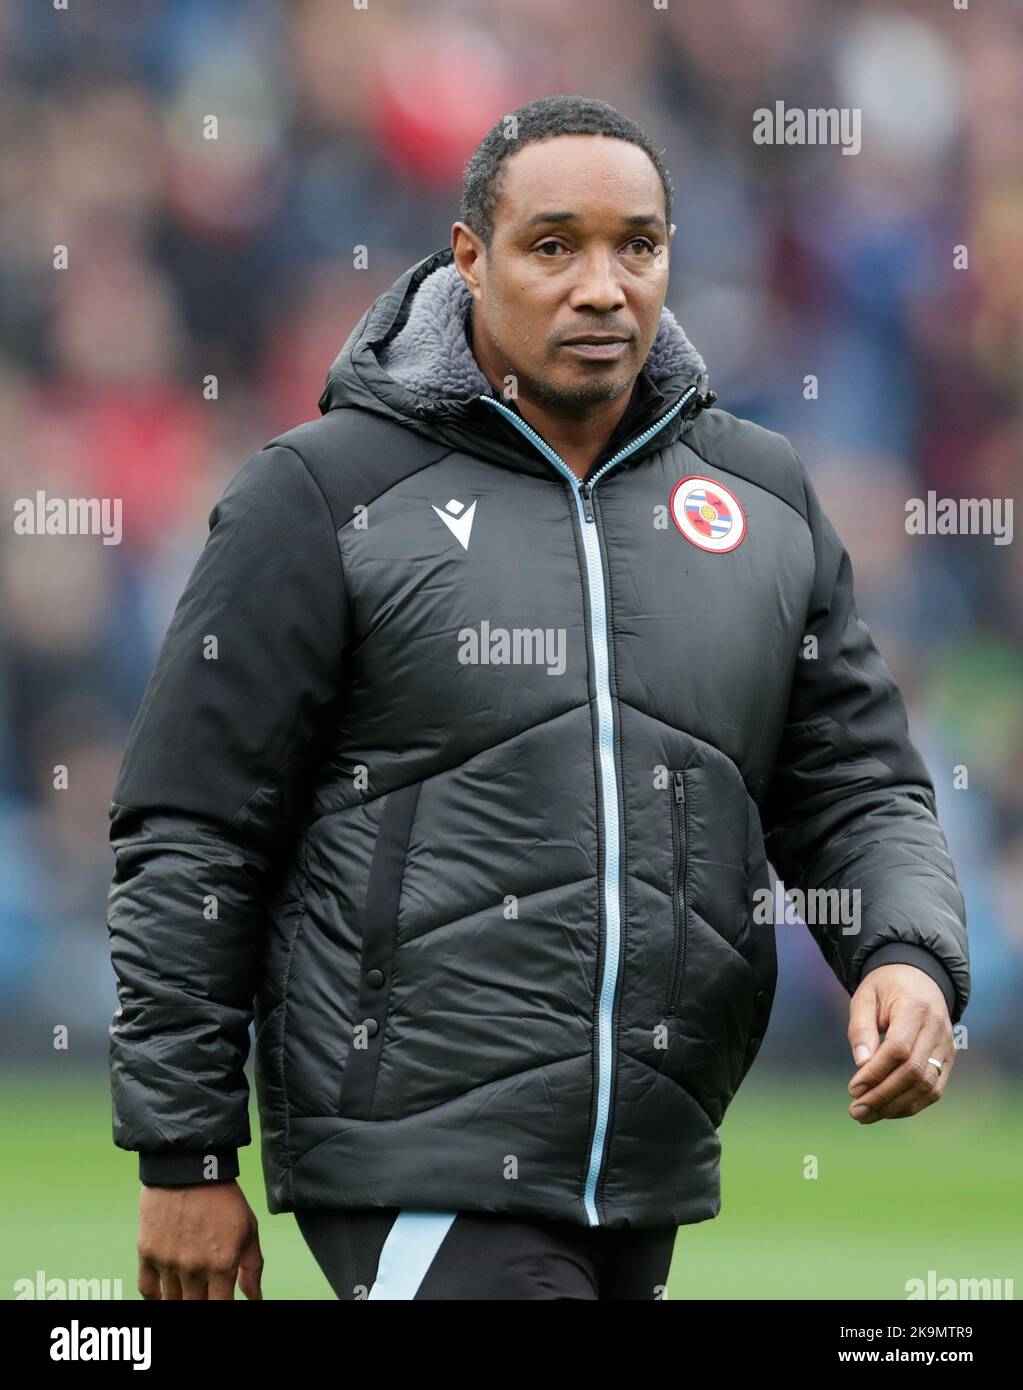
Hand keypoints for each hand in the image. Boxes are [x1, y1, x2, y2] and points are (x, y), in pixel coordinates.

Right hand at [137, 1180, 262, 1299]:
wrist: (189, 1168)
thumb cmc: (223, 1198)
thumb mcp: (248, 1229)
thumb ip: (252, 1267)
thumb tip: (255, 1298)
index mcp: (222, 1264)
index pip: (220, 1308)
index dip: (223, 1312)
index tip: (221, 1303)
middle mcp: (194, 1268)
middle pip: (194, 1307)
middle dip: (201, 1304)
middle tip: (205, 1295)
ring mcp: (168, 1262)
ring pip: (171, 1301)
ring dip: (180, 1300)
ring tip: (188, 1293)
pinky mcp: (147, 1252)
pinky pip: (147, 1289)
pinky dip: (154, 1297)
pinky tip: (163, 1295)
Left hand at [846, 963, 955, 1123]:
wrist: (918, 976)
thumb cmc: (885, 987)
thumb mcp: (864, 998)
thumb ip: (861, 1029)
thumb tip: (861, 1065)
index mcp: (915, 1007)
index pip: (899, 1048)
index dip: (876, 1072)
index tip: (853, 1088)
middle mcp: (937, 1028)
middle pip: (913, 1072)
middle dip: (883, 1096)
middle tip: (855, 1111)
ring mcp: (947, 1045)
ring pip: (927, 1086)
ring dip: (896, 1106)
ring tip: (866, 1115)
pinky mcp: (949, 1058)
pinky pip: (934, 1089)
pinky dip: (911, 1104)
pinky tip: (887, 1111)